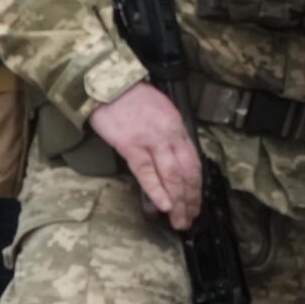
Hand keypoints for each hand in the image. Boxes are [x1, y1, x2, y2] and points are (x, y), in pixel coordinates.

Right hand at [89, 81, 201, 229]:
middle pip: (187, 173)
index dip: (197, 186)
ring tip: (179, 220)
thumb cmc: (130, 96)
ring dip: (178, 201)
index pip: (194, 162)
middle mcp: (170, 135)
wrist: (107, 83)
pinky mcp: (131, 145)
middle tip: (190, 219)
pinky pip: (147, 171)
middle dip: (191, 199)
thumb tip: (172, 157)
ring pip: (172, 176)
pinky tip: (163, 205)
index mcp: (177, 127)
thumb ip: (169, 133)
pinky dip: (157, 190)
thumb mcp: (160, 110)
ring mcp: (152, 141)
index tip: (196, 203)